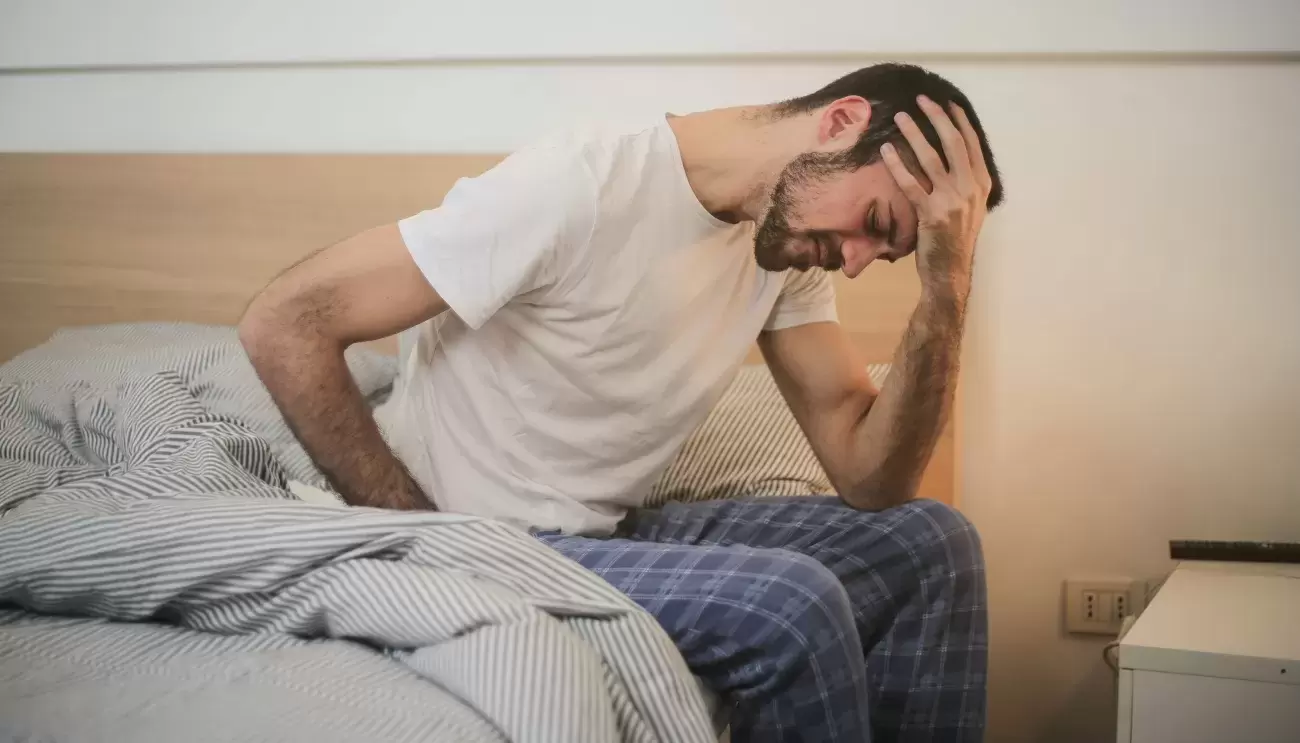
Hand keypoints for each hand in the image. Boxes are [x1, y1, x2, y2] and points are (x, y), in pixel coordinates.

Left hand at [880, 96, 993, 295]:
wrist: (950, 272)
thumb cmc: (955, 239)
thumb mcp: (970, 207)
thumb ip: (965, 182)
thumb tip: (952, 156)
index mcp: (981, 184)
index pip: (971, 144)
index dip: (958, 121)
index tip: (946, 102)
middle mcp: (969, 189)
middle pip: (953, 144)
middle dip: (937, 118)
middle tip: (921, 99)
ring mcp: (951, 202)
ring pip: (931, 159)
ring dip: (915, 134)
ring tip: (900, 117)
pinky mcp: (931, 214)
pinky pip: (911, 184)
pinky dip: (898, 165)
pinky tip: (887, 151)